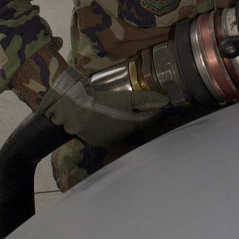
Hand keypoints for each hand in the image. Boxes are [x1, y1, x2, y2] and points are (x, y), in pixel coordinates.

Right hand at [38, 67, 168, 146]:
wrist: (72, 112)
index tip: (155, 99)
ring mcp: (109, 139)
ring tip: (122, 106)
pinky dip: (112, 124)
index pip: (150, 119)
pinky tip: (107, 114)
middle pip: (137, 123)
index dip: (154, 108)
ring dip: (126, 119)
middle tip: (138, 100)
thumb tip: (165, 101)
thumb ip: (145, 99)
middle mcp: (122, 137)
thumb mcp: (125, 98)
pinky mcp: (97, 140)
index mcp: (131, 127)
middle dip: (140, 113)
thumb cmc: (101, 103)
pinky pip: (110, 131)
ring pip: (124, 128)